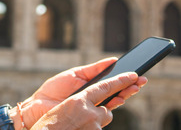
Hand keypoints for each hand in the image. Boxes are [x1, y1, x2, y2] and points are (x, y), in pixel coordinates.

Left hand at [20, 58, 146, 128]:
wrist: (38, 106)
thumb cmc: (54, 89)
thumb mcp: (76, 74)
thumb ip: (94, 69)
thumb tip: (113, 60)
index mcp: (93, 87)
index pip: (113, 83)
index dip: (126, 78)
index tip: (137, 72)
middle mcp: (95, 99)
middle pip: (118, 93)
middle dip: (131, 86)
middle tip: (142, 80)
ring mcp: (93, 110)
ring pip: (115, 103)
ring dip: (126, 95)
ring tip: (135, 87)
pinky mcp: (89, 120)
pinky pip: (105, 114)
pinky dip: (114, 105)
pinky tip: (121, 98)